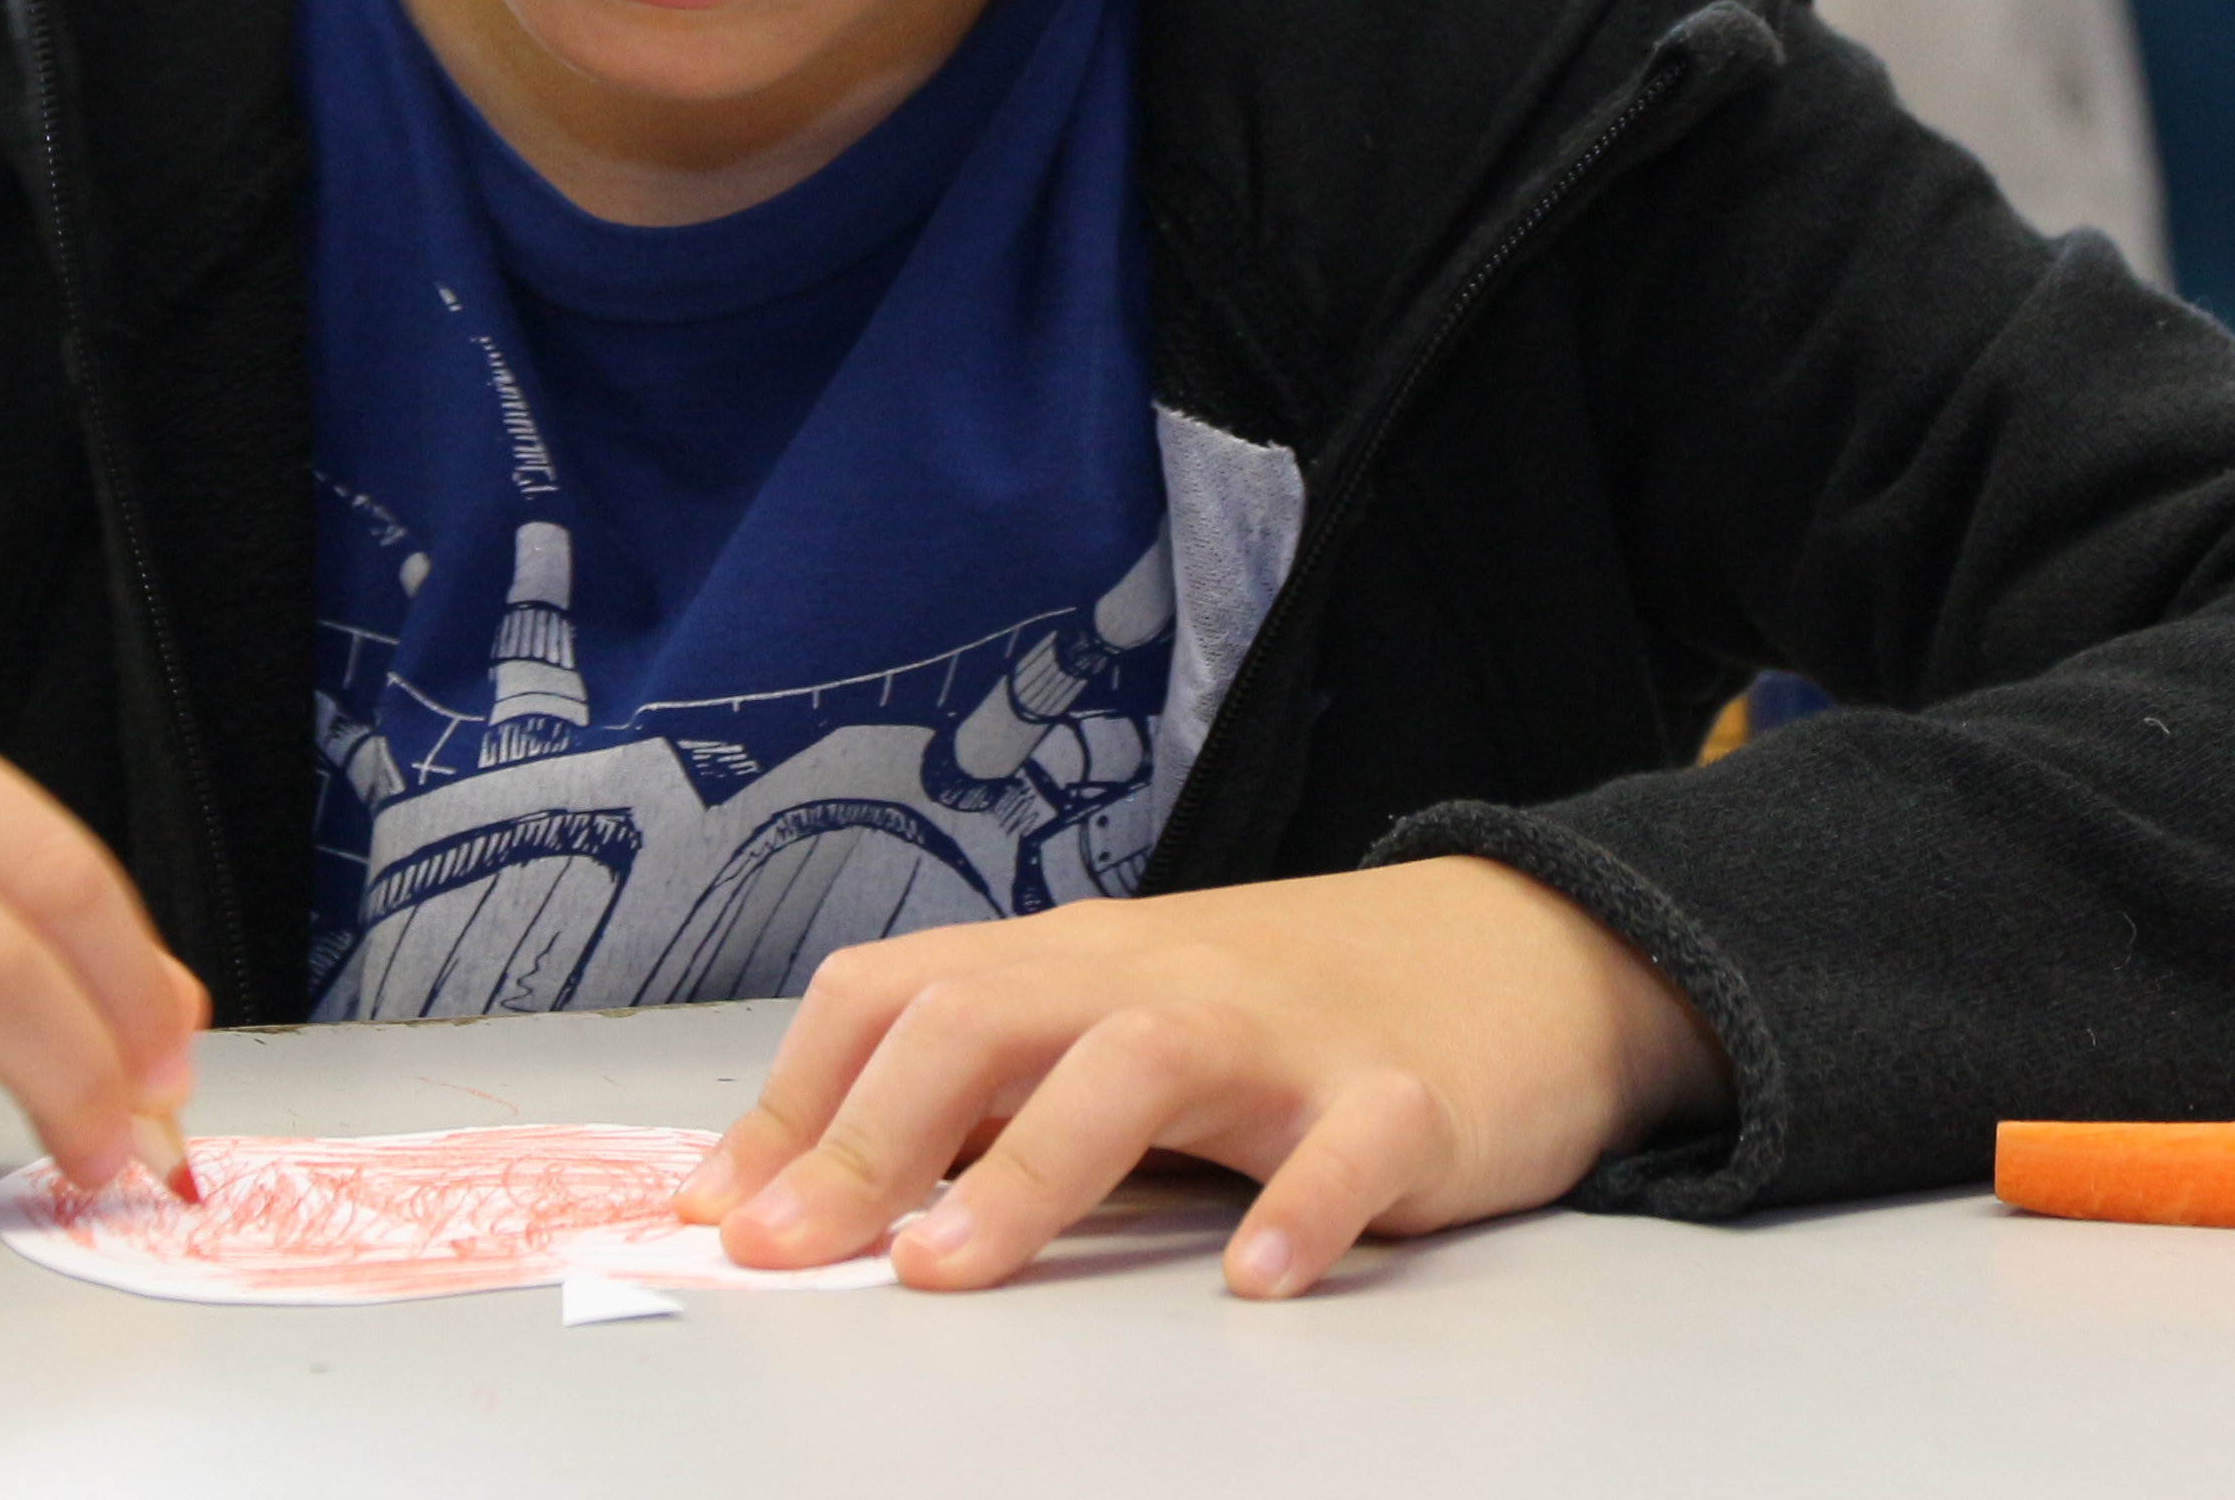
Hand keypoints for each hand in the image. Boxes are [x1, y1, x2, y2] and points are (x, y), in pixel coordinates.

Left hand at [673, 856, 1725, 1297]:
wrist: (1515, 953)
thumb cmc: (1285, 1012)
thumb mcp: (1121, 1026)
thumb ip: (997, 1091)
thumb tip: (824, 1184)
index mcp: (1072, 965)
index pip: (897, 996)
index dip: (796, 1099)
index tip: (718, 1207)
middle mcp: (1156, 978)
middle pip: (984, 1018)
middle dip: (865, 1136)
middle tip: (787, 1250)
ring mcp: (1282, 1032)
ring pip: (1137, 1065)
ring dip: (1029, 1170)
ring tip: (946, 1267)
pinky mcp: (1404, 1094)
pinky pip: (1348, 1147)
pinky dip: (1300, 1207)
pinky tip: (1253, 1281)